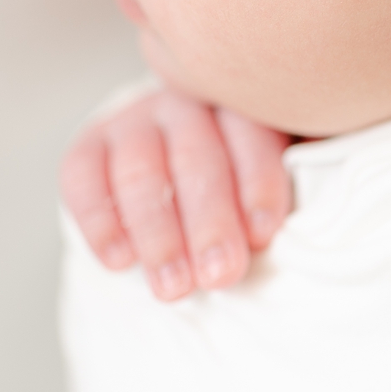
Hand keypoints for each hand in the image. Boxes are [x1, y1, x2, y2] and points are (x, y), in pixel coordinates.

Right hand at [61, 88, 291, 301]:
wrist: (176, 167)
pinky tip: (120, 262)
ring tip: (174, 287)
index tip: (263, 237)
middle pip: (196, 159)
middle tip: (220, 276)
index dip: (259, 186)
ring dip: (158, 234)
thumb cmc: (241, 184)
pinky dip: (100, 222)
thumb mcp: (273, 175)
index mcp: (241, 105)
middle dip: (210, 223)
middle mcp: (186, 104)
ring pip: (140, 171)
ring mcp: (134, 121)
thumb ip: (287, 192)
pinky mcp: (90, 144)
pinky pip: (83, 177)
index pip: (252, 137)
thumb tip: (306, 223)